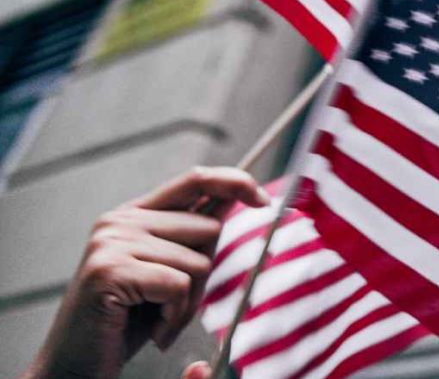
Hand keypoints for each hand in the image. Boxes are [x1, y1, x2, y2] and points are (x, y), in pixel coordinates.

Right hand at [22, 167, 268, 378]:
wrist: (73, 366)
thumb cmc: (126, 322)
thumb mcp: (166, 269)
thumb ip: (192, 235)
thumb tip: (239, 196)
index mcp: (134, 215)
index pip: (195, 179)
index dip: (234, 182)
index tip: (263, 200)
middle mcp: (119, 221)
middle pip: (209, 229)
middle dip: (205, 274)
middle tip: (173, 305)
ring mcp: (112, 243)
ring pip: (198, 262)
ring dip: (189, 303)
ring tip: (158, 320)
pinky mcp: (111, 271)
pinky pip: (178, 286)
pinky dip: (175, 317)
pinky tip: (152, 331)